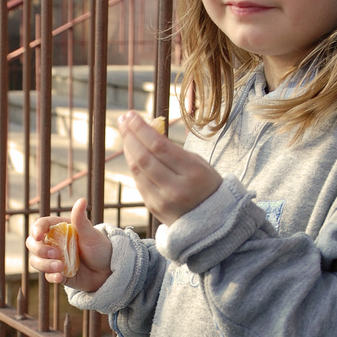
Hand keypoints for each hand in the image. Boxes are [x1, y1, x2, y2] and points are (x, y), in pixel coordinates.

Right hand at [26, 197, 112, 291]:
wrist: (108, 270)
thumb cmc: (100, 248)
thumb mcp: (91, 233)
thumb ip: (81, 219)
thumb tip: (82, 200)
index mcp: (60, 229)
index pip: (41, 225)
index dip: (36, 229)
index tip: (39, 236)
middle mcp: (54, 243)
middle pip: (32, 244)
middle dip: (39, 249)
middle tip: (55, 253)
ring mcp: (54, 259)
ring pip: (36, 261)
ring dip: (44, 264)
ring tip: (60, 267)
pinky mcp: (57, 273)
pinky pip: (46, 275)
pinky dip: (51, 276)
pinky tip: (60, 277)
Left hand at [118, 111, 221, 225]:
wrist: (214, 221)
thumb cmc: (206, 185)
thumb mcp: (198, 163)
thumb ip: (173, 150)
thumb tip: (147, 130)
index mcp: (192, 172)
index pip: (159, 146)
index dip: (141, 129)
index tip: (131, 115)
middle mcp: (176, 188)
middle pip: (144, 157)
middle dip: (130, 136)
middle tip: (123, 119)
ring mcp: (163, 200)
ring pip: (137, 170)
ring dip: (128, 149)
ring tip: (125, 132)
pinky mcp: (154, 208)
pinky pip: (139, 182)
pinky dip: (133, 164)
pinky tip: (131, 152)